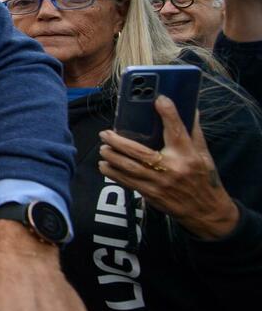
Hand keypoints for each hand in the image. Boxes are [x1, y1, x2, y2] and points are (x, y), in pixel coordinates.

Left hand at [99, 96, 238, 239]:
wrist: (206, 211)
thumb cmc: (204, 178)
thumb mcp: (204, 154)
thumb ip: (194, 132)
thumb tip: (190, 109)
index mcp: (188, 155)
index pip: (177, 130)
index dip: (168, 114)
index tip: (158, 99)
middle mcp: (172, 168)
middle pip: (140, 152)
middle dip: (119, 142)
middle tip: (105, 133)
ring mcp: (160, 183)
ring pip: (130, 168)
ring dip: (112, 158)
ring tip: (103, 148)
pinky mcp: (151, 195)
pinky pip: (128, 182)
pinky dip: (114, 174)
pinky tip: (105, 166)